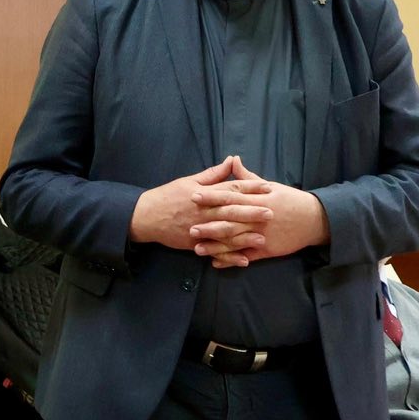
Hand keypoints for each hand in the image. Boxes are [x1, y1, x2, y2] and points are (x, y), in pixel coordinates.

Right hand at [131, 158, 264, 252]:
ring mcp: (200, 229)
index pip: (230, 189)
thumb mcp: (189, 180)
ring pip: (225, 233)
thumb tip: (231, 160)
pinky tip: (244, 259)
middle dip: (252, 212)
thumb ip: (213, 174)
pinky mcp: (195, 243)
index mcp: (204, 194)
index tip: (267, 187)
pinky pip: (215, 251)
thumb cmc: (169, 196)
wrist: (146, 216)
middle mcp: (204, 211)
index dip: (250, 188)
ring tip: (262, 237)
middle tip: (271, 212)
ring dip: (245, 236)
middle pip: (231, 211)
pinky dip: (230, 256)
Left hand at [186, 156, 328, 268]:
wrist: (314, 219)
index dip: (211, 196)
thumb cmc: (289, 199)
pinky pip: (246, 256)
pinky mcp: (267, 250)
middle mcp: (257, 218)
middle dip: (209, 225)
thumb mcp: (269, 185)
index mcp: (257, 199)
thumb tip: (233, 159)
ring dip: (216, 246)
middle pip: (230, 221)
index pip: (230, 196)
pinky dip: (231, 260)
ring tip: (197, 249)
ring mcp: (262, 235)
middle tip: (189, 227)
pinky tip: (216, 262)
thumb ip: (247, 176)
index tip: (193, 196)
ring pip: (235, 241)